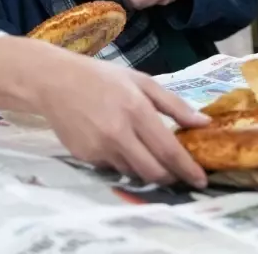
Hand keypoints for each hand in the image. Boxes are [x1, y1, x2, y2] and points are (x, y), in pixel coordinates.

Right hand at [0, 35, 208, 187]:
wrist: (54, 81)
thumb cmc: (102, 77)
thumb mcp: (141, 81)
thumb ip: (174, 104)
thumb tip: (203, 124)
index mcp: (136, 111)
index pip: (168, 150)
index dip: (187, 169)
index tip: (201, 180)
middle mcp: (118, 134)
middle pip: (152, 172)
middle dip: (170, 177)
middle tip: (177, 173)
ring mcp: (99, 148)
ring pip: (133, 172)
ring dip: (146, 169)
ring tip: (147, 154)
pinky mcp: (85, 157)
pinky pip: (112, 168)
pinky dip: (123, 162)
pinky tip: (119, 145)